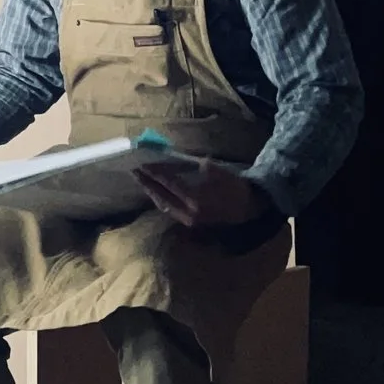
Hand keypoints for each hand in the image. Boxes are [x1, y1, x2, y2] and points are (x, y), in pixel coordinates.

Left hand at [135, 160, 268, 230]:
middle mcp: (188, 212)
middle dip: (147, 184)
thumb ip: (192, 166)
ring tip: (142, 180)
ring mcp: (188, 220)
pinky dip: (161, 200)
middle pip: (161, 197)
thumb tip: (172, 160)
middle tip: (135, 172)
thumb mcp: (214, 169)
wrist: (248, 207)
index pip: (168, 184)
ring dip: (152, 193)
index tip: (142, 164)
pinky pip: (170, 210)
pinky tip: (155, 192)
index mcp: (195, 198)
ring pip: (164, 206)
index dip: (154, 173)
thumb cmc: (233, 185)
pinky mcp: (190, 222)